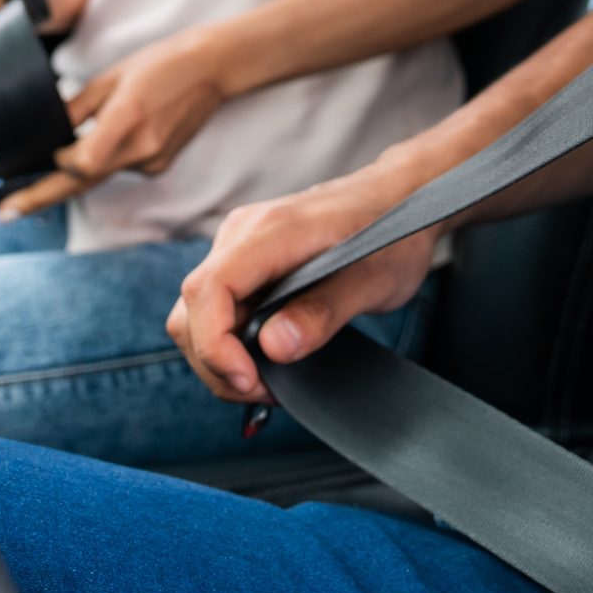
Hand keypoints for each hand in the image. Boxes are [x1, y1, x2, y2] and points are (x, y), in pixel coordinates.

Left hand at [0, 29, 234, 218]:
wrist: (209, 70)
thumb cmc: (158, 65)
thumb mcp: (109, 78)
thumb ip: (75, 109)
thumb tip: (47, 133)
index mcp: (127, 119)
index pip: (81, 162)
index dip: (57, 162)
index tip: (40, 156)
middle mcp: (141, 148)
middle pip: (81, 181)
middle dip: (41, 197)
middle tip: (6, 213)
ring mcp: (153, 161)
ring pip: (102, 172)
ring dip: (85, 163)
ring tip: (104, 127)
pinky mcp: (159, 166)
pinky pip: (121, 167)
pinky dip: (111, 156)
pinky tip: (129, 127)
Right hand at [167, 170, 439, 403]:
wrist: (400, 200)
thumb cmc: (393, 233)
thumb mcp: (374, 280)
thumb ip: (324, 312)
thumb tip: (273, 348)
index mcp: (271, 232)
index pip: (209, 289)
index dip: (215, 344)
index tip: (250, 380)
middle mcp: (243, 233)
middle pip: (193, 308)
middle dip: (218, 363)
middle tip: (269, 391)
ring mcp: (239, 245)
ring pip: (196, 313)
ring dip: (221, 357)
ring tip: (270, 380)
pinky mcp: (244, 260)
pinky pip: (216, 307)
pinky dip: (230, 342)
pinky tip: (267, 358)